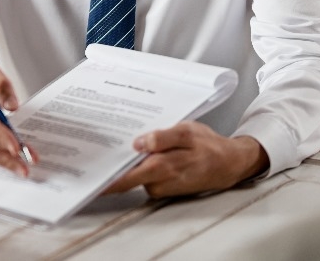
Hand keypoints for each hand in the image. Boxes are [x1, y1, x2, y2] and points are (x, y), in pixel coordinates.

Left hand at [103, 121, 268, 196]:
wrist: (229, 163)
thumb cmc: (207, 145)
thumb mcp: (187, 131)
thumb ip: (162, 137)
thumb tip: (138, 143)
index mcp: (163, 166)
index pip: (126, 177)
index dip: (107, 179)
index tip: (90, 175)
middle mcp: (159, 181)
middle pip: (126, 180)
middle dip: (109, 173)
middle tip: (92, 161)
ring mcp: (161, 187)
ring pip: (135, 178)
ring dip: (126, 166)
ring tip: (117, 148)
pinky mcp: (164, 188)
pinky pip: (144, 178)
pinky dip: (139, 168)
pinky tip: (138, 154)